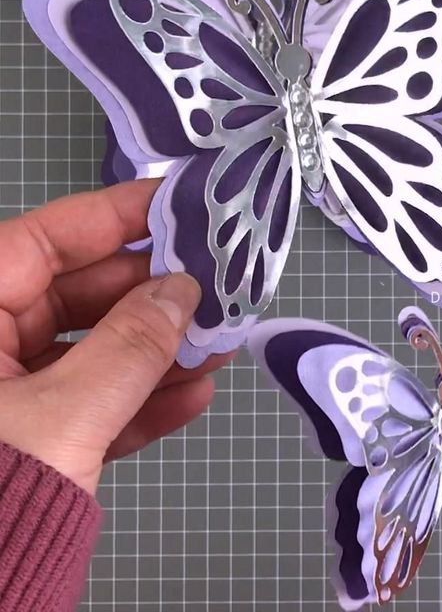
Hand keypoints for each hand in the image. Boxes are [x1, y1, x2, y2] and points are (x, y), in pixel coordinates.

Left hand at [0, 179, 231, 494]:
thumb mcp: (60, 416)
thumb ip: (130, 347)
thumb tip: (185, 291)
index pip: (46, 239)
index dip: (119, 215)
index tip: (180, 203)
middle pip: (82, 298)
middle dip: (156, 297)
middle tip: (219, 286)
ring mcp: (6, 393)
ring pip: (94, 353)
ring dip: (161, 353)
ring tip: (221, 345)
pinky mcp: (31, 437)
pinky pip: (91, 405)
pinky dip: (140, 404)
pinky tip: (193, 396)